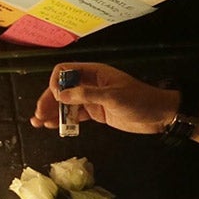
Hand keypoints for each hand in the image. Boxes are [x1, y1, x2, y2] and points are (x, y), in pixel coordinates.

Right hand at [30, 63, 178, 135]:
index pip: (65, 71)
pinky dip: (63, 120)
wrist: (160, 115)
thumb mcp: (113, 96)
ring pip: (65, 103)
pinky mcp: (95, 112)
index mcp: (94, 73)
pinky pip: (74, 115)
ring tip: (39, 123)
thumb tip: (60, 94)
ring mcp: (91, 99)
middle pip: (61, 88)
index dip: (56, 82)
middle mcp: (89, 83)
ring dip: (52, 112)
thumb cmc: (139, 100)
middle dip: (48, 100)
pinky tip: (53, 127)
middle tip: (38, 115)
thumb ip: (86, 95)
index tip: (55, 97)